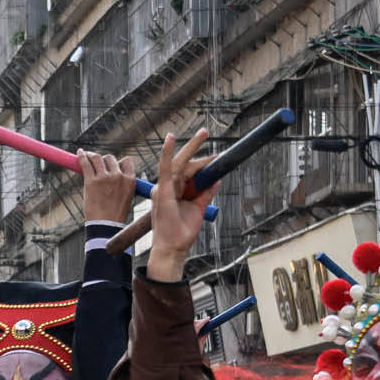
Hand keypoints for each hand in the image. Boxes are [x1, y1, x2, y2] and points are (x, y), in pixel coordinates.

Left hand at [79, 150, 135, 226]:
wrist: (106, 226)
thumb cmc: (115, 215)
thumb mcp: (126, 197)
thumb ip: (122, 184)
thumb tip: (113, 176)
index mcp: (130, 180)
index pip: (126, 161)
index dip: (118, 163)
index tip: (111, 168)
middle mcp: (118, 176)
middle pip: (110, 158)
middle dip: (104, 161)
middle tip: (97, 166)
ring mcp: (104, 178)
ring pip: (97, 158)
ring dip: (92, 156)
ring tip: (87, 156)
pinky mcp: (91, 181)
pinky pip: (85, 163)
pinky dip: (81, 156)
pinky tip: (78, 153)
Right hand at [143, 128, 213, 279]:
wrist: (173, 248)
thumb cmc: (182, 232)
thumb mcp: (199, 208)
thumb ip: (206, 193)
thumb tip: (216, 179)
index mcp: (174, 190)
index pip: (189, 170)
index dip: (202, 163)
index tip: (216, 157)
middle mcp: (167, 186)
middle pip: (185, 164)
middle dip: (195, 147)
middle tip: (205, 131)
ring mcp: (164, 187)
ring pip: (181, 163)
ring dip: (192, 148)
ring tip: (203, 134)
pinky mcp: (163, 190)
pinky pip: (165, 168)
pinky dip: (167, 153)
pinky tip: (170, 139)